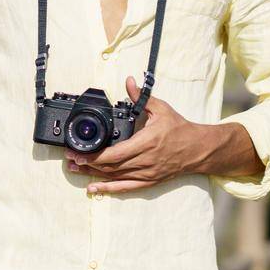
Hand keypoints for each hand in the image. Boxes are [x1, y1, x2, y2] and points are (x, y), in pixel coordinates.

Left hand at [66, 76, 206, 193]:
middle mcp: (145, 160)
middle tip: (70, 158)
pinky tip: (93, 188)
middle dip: (87, 163)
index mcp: (146, 143)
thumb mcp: (161, 109)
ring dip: (92, 174)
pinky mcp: (149, 181)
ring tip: (74, 169)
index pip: (114, 153)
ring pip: (115, 177)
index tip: (77, 151)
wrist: (199, 149)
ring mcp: (147, 173)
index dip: (93, 155)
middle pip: (110, 166)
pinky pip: (125, 187)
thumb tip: (129, 82)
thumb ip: (142, 97)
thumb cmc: (179, 129)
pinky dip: (108, 188)